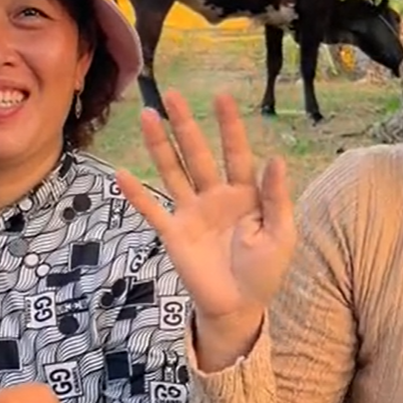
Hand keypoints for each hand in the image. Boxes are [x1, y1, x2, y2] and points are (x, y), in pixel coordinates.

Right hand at [115, 92, 295, 369]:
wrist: (238, 308)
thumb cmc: (264, 272)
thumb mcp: (280, 235)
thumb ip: (276, 198)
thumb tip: (275, 158)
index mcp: (245, 194)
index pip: (236, 152)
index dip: (229, 125)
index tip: (221, 96)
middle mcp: (215, 196)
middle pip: (197, 154)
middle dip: (185, 125)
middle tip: (172, 94)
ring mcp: (191, 213)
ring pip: (173, 172)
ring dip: (159, 146)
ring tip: (148, 116)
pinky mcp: (174, 234)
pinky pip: (153, 210)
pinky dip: (137, 194)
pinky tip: (121, 174)